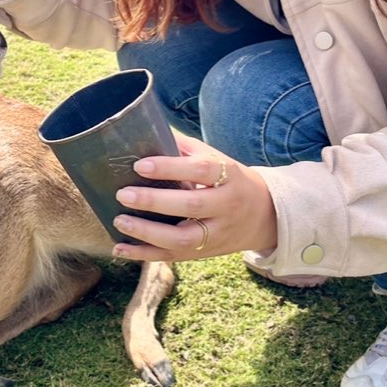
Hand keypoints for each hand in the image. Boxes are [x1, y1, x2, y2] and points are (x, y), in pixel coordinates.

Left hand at [109, 133, 277, 263]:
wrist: (266, 215)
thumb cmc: (230, 180)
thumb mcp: (219, 160)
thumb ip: (186, 149)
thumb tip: (147, 130)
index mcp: (229, 176)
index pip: (202, 170)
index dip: (171, 167)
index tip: (140, 165)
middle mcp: (226, 206)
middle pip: (191, 206)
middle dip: (154, 201)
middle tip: (123, 194)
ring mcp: (217, 233)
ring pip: (182, 238)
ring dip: (147, 232)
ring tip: (120, 221)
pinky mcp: (205, 253)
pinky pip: (173, 256)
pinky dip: (145, 254)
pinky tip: (120, 248)